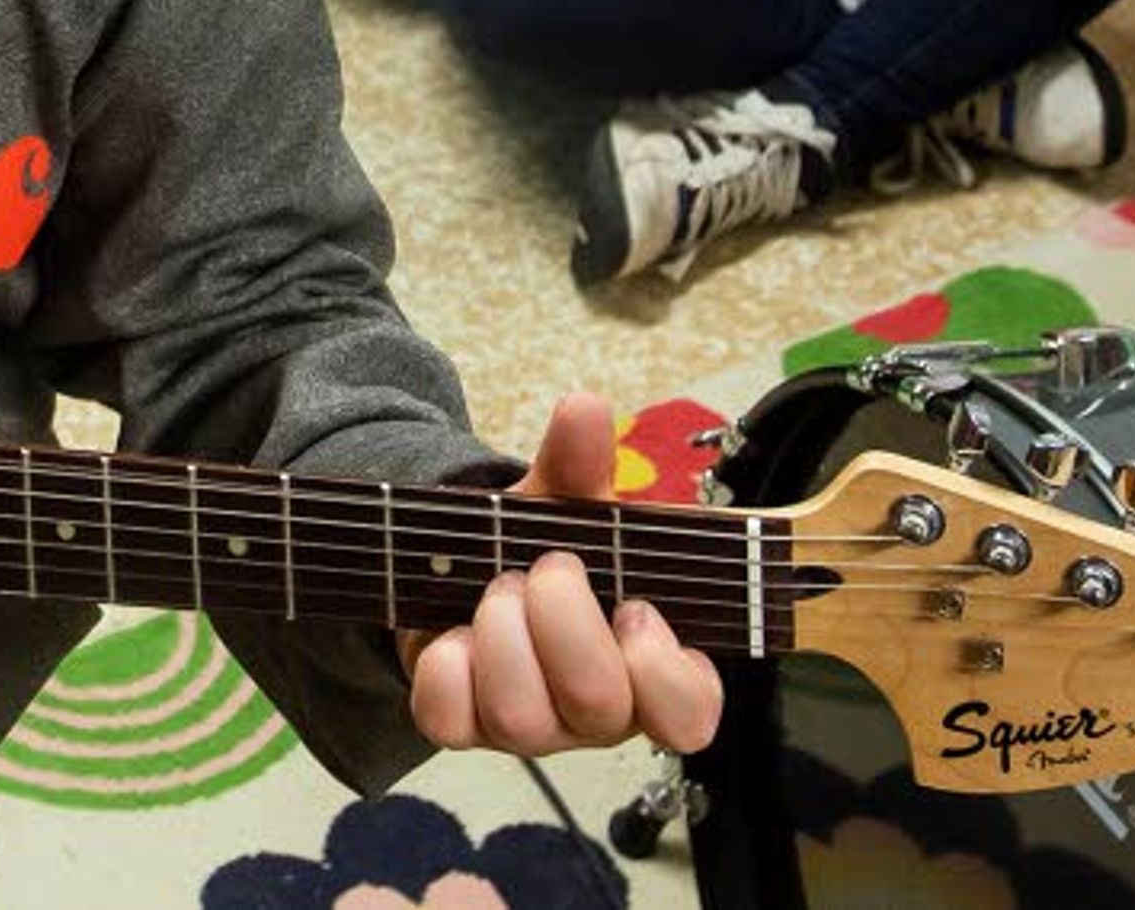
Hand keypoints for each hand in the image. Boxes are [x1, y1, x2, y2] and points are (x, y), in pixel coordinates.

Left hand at [404, 394, 723, 758]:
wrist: (465, 567)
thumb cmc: (540, 548)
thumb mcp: (565, 503)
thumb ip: (581, 463)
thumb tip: (584, 409)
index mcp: (647, 667)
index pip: (689, 716)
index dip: (662, 670)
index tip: (634, 607)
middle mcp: (596, 712)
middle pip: (598, 705)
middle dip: (562, 619)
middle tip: (542, 568)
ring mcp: (532, 726)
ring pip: (522, 720)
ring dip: (501, 633)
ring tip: (495, 587)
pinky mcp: (465, 724)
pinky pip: (451, 719)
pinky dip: (444, 666)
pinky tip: (450, 629)